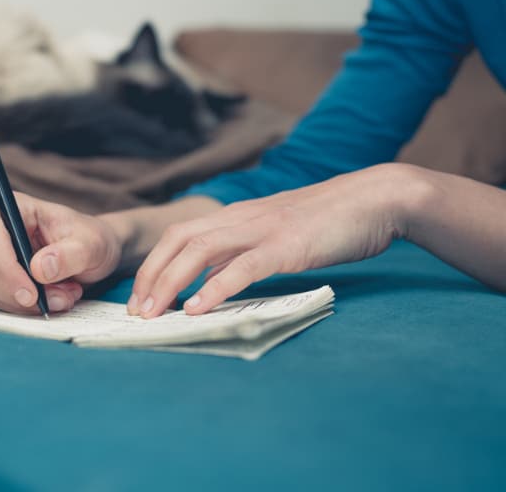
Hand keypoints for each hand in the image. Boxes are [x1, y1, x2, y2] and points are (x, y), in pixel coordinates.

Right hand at [0, 192, 121, 313]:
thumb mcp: (91, 245)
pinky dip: (23, 310)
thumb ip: (69, 255)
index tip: (31, 294)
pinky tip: (52, 300)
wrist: (93, 256)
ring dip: (24, 305)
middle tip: (58, 300)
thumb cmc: (91, 241)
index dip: (4, 267)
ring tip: (63, 296)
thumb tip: (40, 268)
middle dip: (17, 293)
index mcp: (16, 208)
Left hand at [128, 164, 414, 317]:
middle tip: (136, 312)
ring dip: (170, 283)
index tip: (140, 296)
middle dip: (151, 276)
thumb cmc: (328, 221)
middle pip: (178, 240)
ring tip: (153, 314)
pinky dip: (215, 288)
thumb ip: (244, 249)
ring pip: (200, 250)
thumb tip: (213, 277)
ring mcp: (263, 229)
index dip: (154, 264)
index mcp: (237, 215)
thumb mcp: (276, 232)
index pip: (180, 235)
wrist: (376, 199)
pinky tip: (198, 308)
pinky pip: (243, 267)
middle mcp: (241, 217)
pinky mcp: (287, 245)